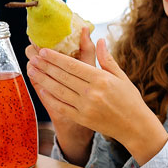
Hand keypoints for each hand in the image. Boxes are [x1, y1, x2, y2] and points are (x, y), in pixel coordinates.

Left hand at [27, 38, 167, 164]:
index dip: (56, 58)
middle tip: (33, 58)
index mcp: (102, 79)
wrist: (135, 127)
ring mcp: (85, 107)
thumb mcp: (122, 77)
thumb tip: (100, 41)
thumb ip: (107, 59)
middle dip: (46, 66)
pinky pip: (61, 106)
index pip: (73, 65)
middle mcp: (92, 92)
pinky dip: (49, 97)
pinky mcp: (82, 119)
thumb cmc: (131, 100)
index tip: (44, 51)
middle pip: (63, 76)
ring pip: (58, 90)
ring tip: (32, 70)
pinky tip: (41, 89)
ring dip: (43, 79)